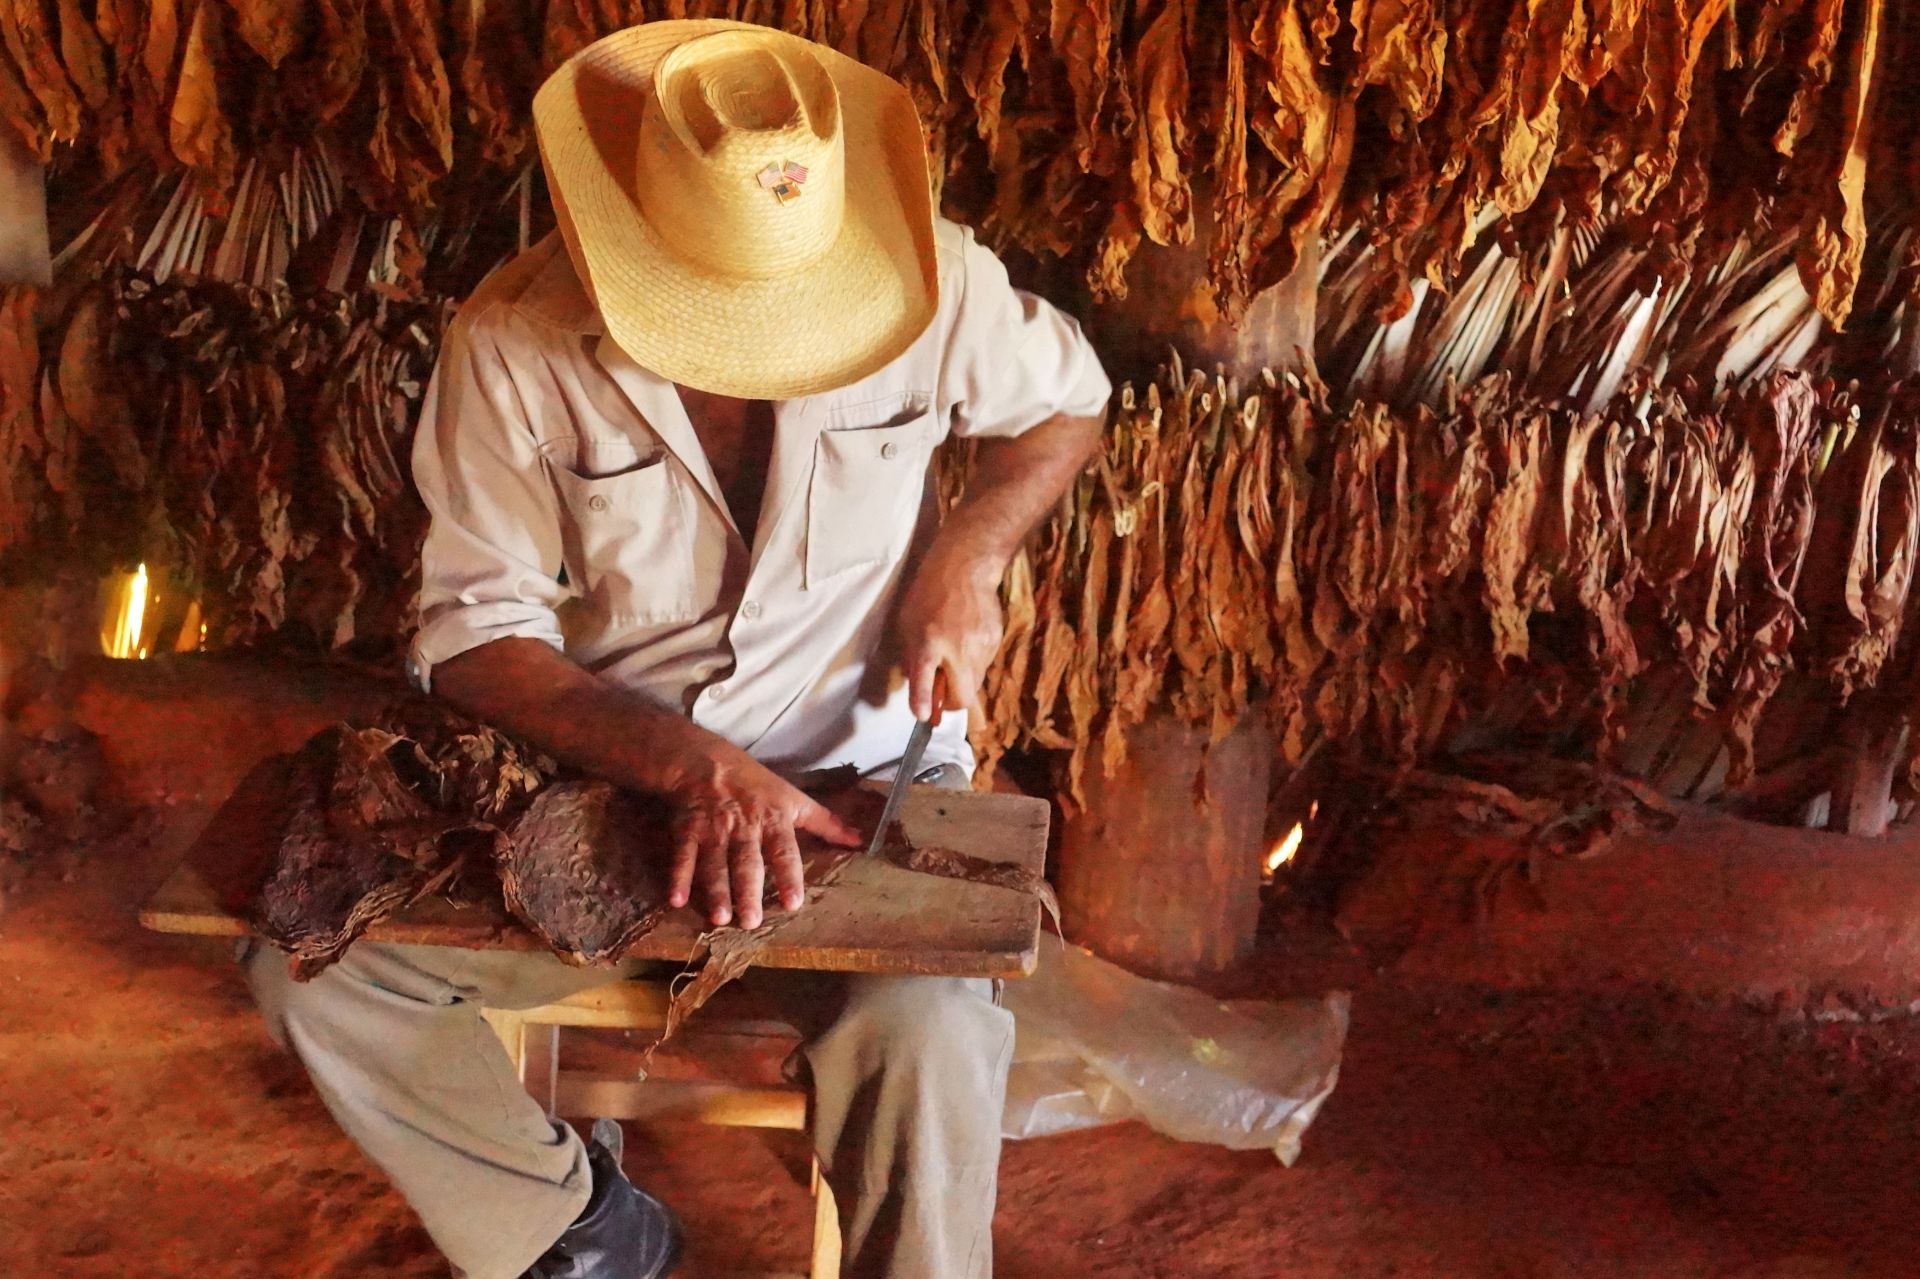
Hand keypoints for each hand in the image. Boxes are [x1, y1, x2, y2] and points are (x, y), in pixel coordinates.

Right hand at [663, 745, 861, 929]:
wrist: (706, 762)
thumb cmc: (757, 784)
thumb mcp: (795, 798)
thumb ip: (826, 823)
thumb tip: (859, 839)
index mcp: (774, 820)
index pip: (784, 851)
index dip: (789, 876)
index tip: (793, 903)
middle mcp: (744, 827)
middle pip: (747, 863)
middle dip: (748, 892)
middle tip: (751, 921)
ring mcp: (714, 830)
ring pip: (716, 864)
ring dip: (716, 891)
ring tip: (720, 919)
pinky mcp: (688, 830)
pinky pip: (683, 856)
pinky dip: (678, 877)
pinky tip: (676, 900)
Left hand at [895, 556, 1003, 721]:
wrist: (965, 568)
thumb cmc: (929, 594)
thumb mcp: (908, 623)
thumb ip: (912, 656)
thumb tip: (917, 681)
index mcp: (928, 644)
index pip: (924, 680)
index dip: (923, 701)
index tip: (924, 717)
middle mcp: (956, 650)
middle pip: (963, 697)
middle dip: (953, 702)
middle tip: (944, 693)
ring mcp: (980, 647)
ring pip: (975, 682)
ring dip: (963, 678)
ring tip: (955, 654)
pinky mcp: (995, 641)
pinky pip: (984, 663)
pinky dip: (974, 661)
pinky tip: (967, 639)